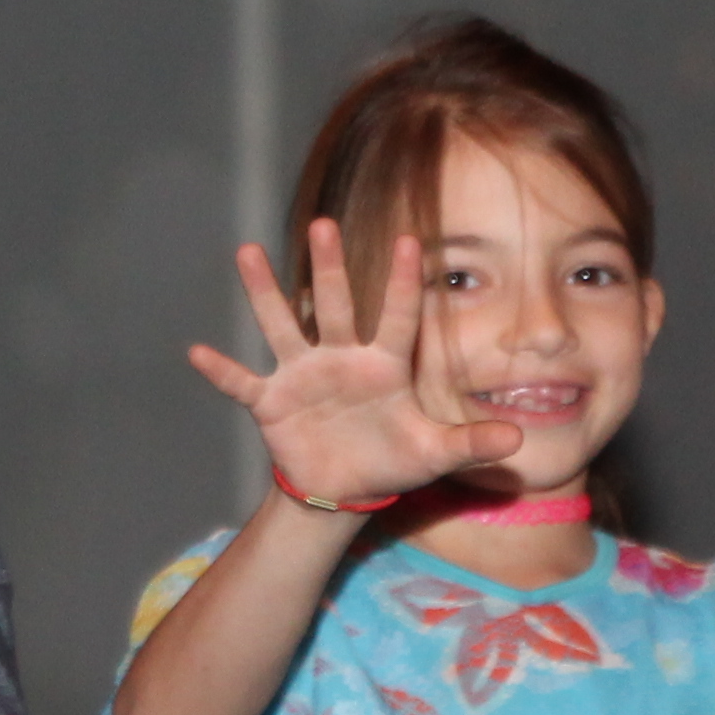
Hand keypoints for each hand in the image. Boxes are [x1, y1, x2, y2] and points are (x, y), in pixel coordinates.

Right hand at [186, 221, 523, 507]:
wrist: (343, 491)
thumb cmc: (391, 461)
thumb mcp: (434, 453)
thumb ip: (469, 443)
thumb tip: (516, 443)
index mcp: (383, 366)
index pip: (398, 318)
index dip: (405, 284)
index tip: (414, 242)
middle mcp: (340, 359)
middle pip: (335, 306)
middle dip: (330, 267)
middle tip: (323, 224)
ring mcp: (302, 376)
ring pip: (282, 326)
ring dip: (265, 292)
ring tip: (247, 252)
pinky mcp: (271, 402)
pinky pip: (242, 383)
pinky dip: (221, 371)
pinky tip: (198, 352)